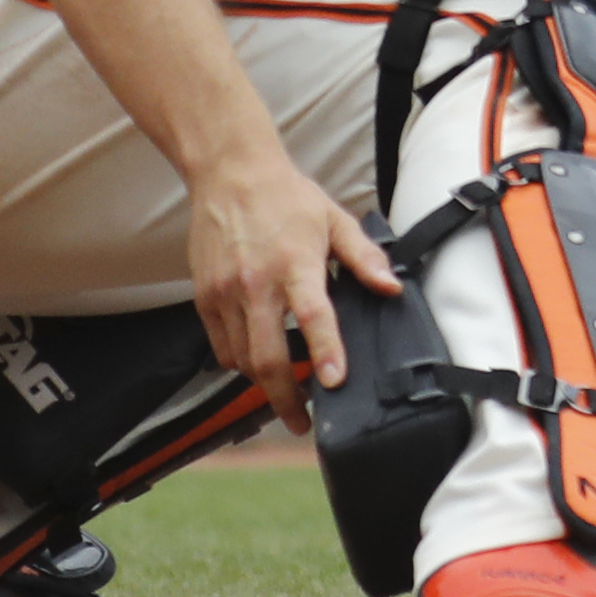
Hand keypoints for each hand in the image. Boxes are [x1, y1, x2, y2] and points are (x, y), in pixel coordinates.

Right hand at [183, 147, 400, 433]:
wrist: (230, 175)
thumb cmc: (288, 198)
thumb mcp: (335, 221)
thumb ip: (365, 259)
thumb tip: (392, 289)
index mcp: (295, 263)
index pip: (312, 315)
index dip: (325, 352)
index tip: (335, 382)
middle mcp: (256, 283)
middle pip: (267, 356)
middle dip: (285, 398)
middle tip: (301, 422)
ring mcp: (225, 293)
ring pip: (242, 359)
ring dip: (263, 383)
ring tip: (285, 392)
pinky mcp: (204, 298)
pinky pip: (221, 347)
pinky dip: (239, 363)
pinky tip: (258, 362)